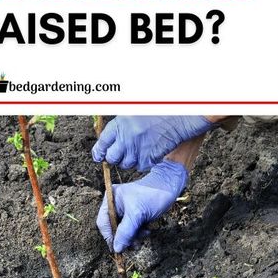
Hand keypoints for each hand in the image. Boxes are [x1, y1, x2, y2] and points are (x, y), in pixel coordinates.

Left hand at [92, 115, 211, 171]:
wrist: (179, 117)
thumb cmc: (157, 111)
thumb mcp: (132, 112)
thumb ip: (119, 126)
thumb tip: (109, 142)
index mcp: (119, 124)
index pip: (102, 143)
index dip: (99, 152)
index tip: (99, 156)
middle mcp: (126, 138)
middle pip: (112, 158)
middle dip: (115, 157)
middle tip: (121, 153)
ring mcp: (137, 150)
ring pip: (126, 164)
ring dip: (130, 160)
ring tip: (139, 148)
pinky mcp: (149, 159)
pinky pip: (140, 166)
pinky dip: (144, 162)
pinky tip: (150, 150)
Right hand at [96, 161, 187, 251]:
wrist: (169, 186)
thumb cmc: (152, 195)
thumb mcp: (137, 214)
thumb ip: (125, 232)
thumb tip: (116, 249)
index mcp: (110, 199)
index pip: (103, 222)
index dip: (110, 236)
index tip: (118, 249)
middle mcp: (115, 204)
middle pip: (113, 228)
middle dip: (124, 237)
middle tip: (135, 245)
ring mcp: (124, 210)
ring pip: (123, 231)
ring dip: (133, 236)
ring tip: (145, 234)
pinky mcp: (134, 214)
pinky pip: (131, 229)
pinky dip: (138, 232)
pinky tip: (147, 230)